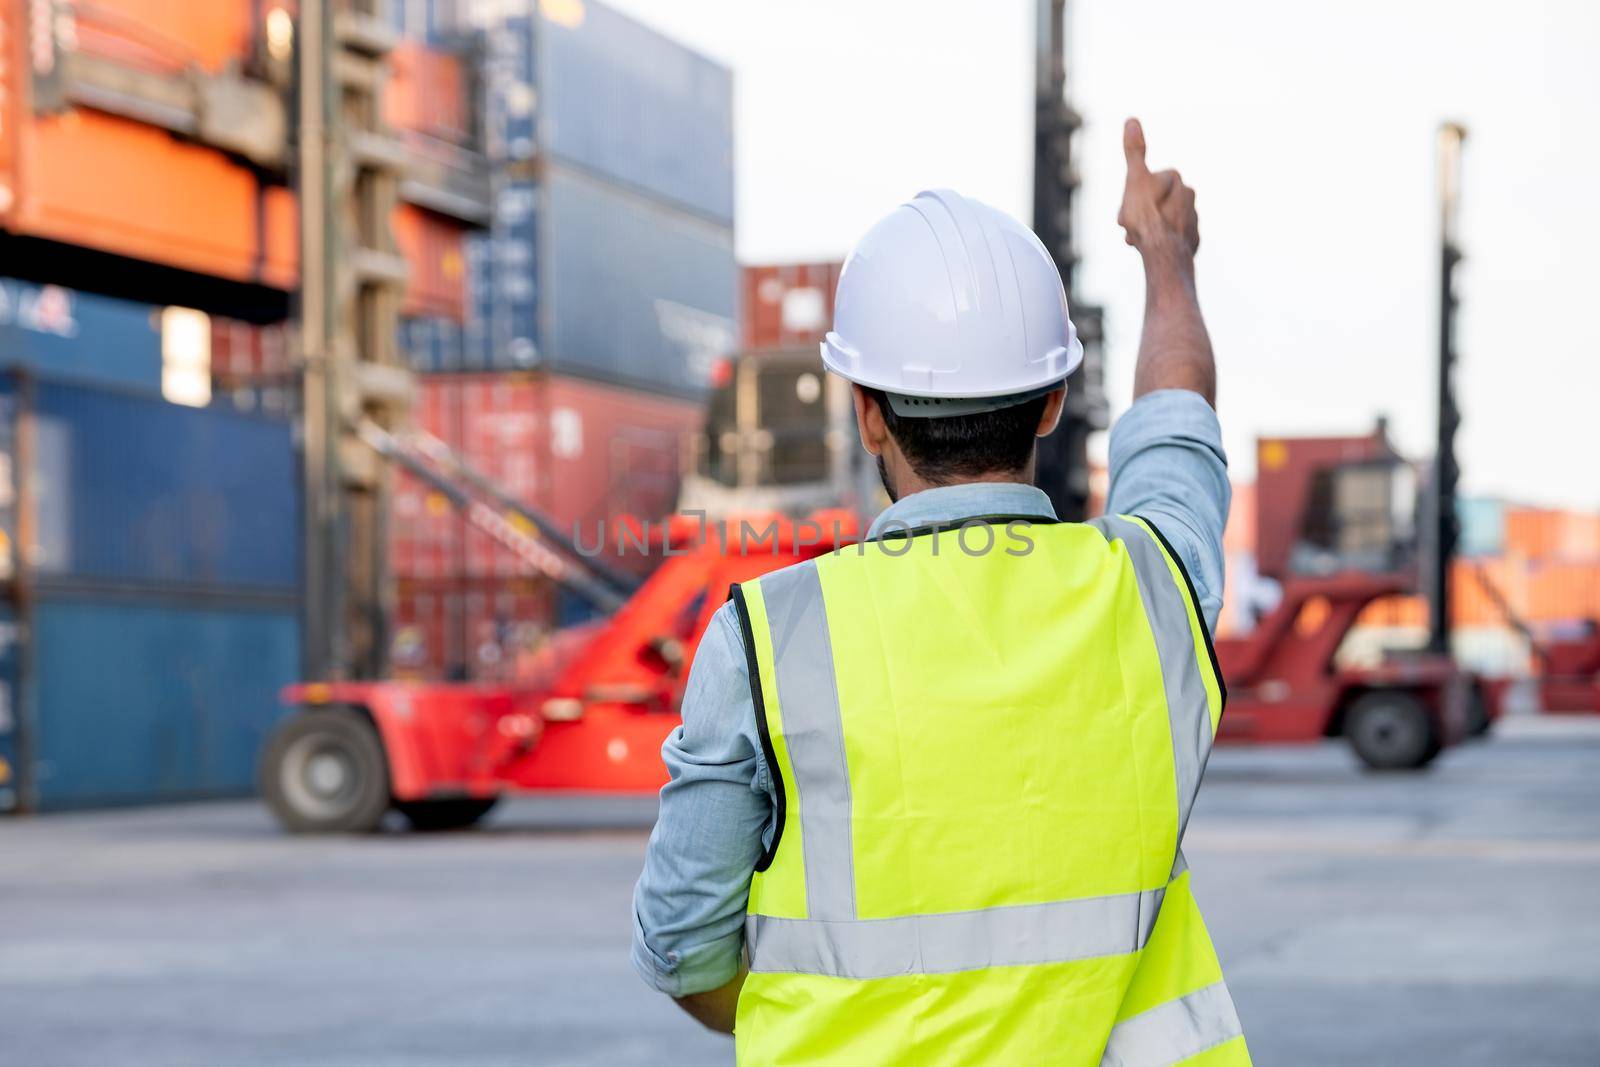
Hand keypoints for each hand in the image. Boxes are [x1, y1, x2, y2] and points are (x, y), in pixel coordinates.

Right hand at [1117, 118, 1199, 262]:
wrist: (1163, 252)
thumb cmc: (1146, 215)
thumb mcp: (1135, 179)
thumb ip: (1134, 151)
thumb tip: (1131, 120)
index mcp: (1176, 179)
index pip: (1145, 183)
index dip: (1131, 196)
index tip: (1128, 208)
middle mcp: (1189, 195)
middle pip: (1153, 202)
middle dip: (1140, 215)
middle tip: (1132, 228)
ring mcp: (1192, 218)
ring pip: (1161, 220)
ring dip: (1148, 229)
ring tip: (1139, 241)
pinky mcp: (1192, 239)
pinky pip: (1172, 238)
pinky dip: (1161, 242)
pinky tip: (1154, 249)